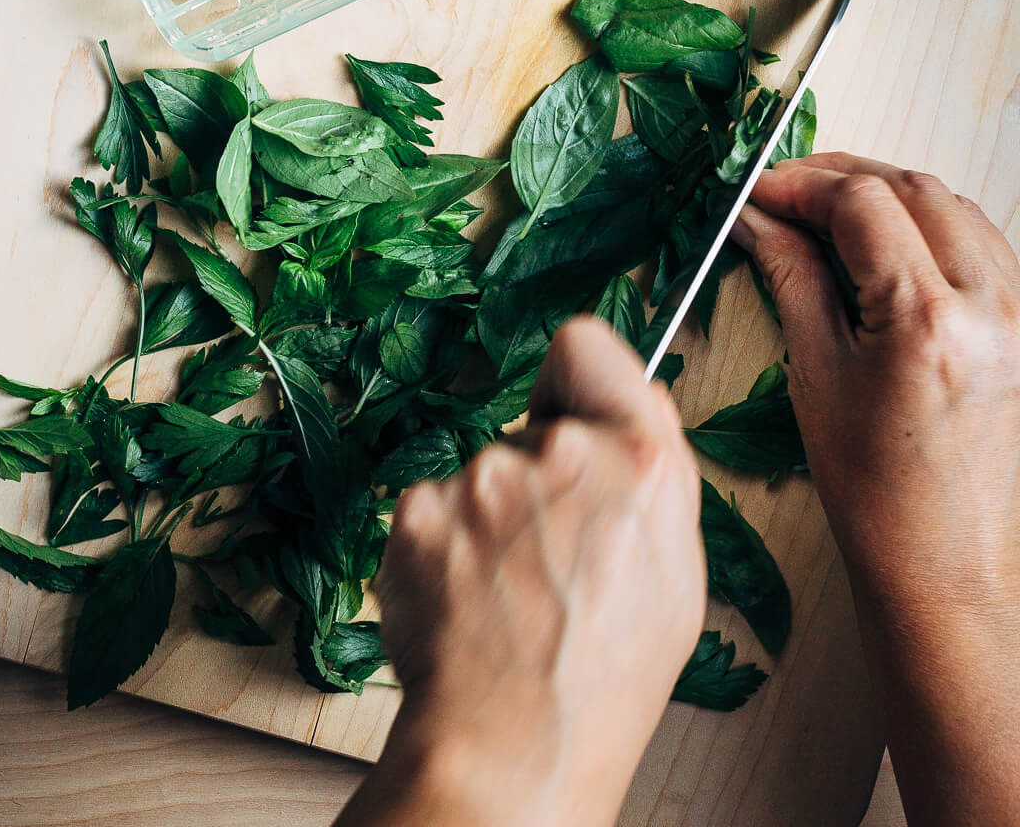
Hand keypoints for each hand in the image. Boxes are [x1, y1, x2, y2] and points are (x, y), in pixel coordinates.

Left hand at [336, 318, 703, 826]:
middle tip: (549, 554)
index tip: (571, 411)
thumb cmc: (603, 678)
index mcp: (640, 459)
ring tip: (509, 596)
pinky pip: (432, 508)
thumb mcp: (675, 570)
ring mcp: (480, 479)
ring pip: (481, 474)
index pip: (587, 344)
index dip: (577, 378)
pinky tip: (467, 602)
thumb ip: (652, 469)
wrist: (515, 750)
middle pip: (533, 426)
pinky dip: (443, 548)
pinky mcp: (418, 510)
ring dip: (489, 518)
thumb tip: (633, 400)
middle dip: (537, 473)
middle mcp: (559, 453)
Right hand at [739, 153, 1019, 826]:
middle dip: (842, 178)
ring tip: (829, 213)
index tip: (759, 192)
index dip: (800, 184)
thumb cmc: (876, 489)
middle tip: (786, 192)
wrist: (944, 564)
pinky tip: (886, 244)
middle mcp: (991, 306)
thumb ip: (789, 275)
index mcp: (927, 319)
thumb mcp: (814, 372)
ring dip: (889, 194)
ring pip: (953, 205)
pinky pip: (981, 242)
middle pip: (913, 187)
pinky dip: (930, 224)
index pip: (861, 202)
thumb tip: (758, 218)